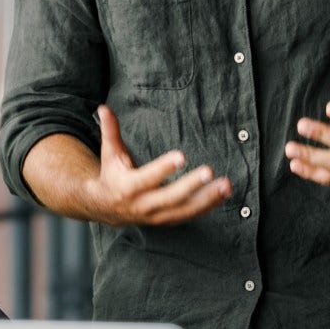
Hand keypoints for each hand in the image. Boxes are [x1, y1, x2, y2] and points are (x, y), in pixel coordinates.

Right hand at [81, 104, 230, 225]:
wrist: (106, 208)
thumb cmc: (112, 174)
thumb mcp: (109, 153)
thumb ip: (110, 131)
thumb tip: (103, 107)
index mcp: (127, 187)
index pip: (147, 178)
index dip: (163, 168)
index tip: (181, 156)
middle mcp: (143, 205)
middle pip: (170, 198)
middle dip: (191, 186)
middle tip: (209, 171)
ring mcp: (156, 217)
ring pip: (184, 210)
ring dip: (207, 199)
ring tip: (226, 185)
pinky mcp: (168, 221)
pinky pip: (191, 215)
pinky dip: (209, 206)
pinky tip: (225, 193)